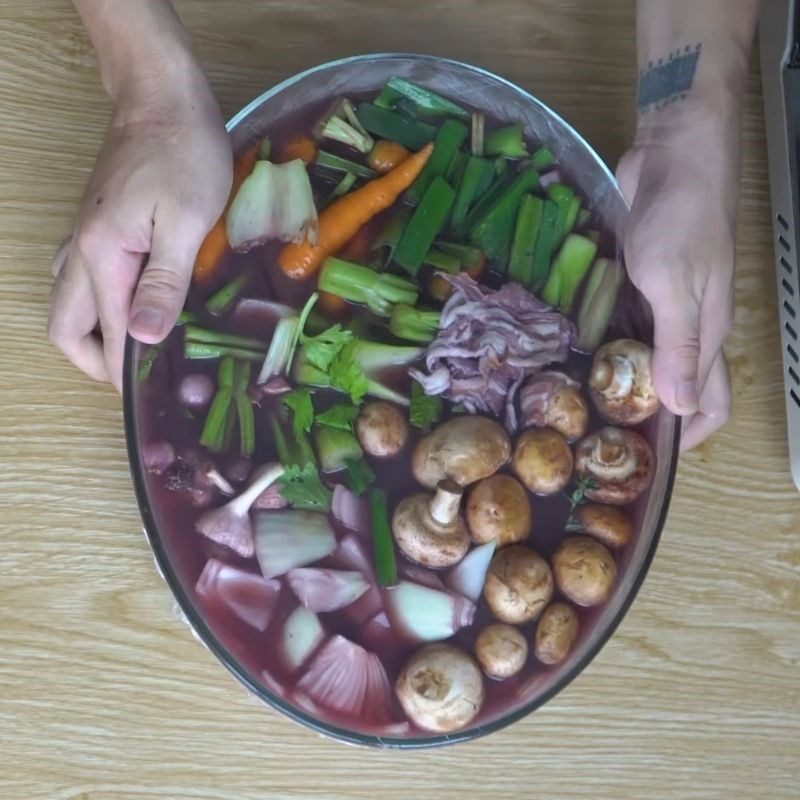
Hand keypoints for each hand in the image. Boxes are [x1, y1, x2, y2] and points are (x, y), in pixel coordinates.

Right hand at [48, 56, 231, 391]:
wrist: (162, 99)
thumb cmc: (184, 154)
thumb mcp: (187, 222)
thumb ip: (164, 283)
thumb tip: (142, 339)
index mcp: (103, 258)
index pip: (108, 335)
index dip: (126, 371)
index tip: (152, 394)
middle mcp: (80, 252)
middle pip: (65, 326)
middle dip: (94, 361)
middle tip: (136, 377)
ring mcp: (83, 238)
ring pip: (67, 304)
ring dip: (91, 335)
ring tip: (134, 351)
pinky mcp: (96, 227)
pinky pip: (80, 279)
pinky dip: (97, 306)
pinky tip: (132, 305)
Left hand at [617, 102, 739, 450]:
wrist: (676, 152)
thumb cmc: (681, 216)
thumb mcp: (676, 284)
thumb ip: (678, 345)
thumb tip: (679, 409)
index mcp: (708, 334)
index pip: (709, 403)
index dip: (686, 437)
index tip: (647, 458)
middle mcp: (692, 325)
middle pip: (680, 386)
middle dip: (651, 415)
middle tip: (602, 432)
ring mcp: (669, 301)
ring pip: (653, 357)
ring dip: (628, 381)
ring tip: (585, 402)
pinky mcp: (647, 280)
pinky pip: (632, 325)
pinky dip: (614, 345)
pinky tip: (583, 352)